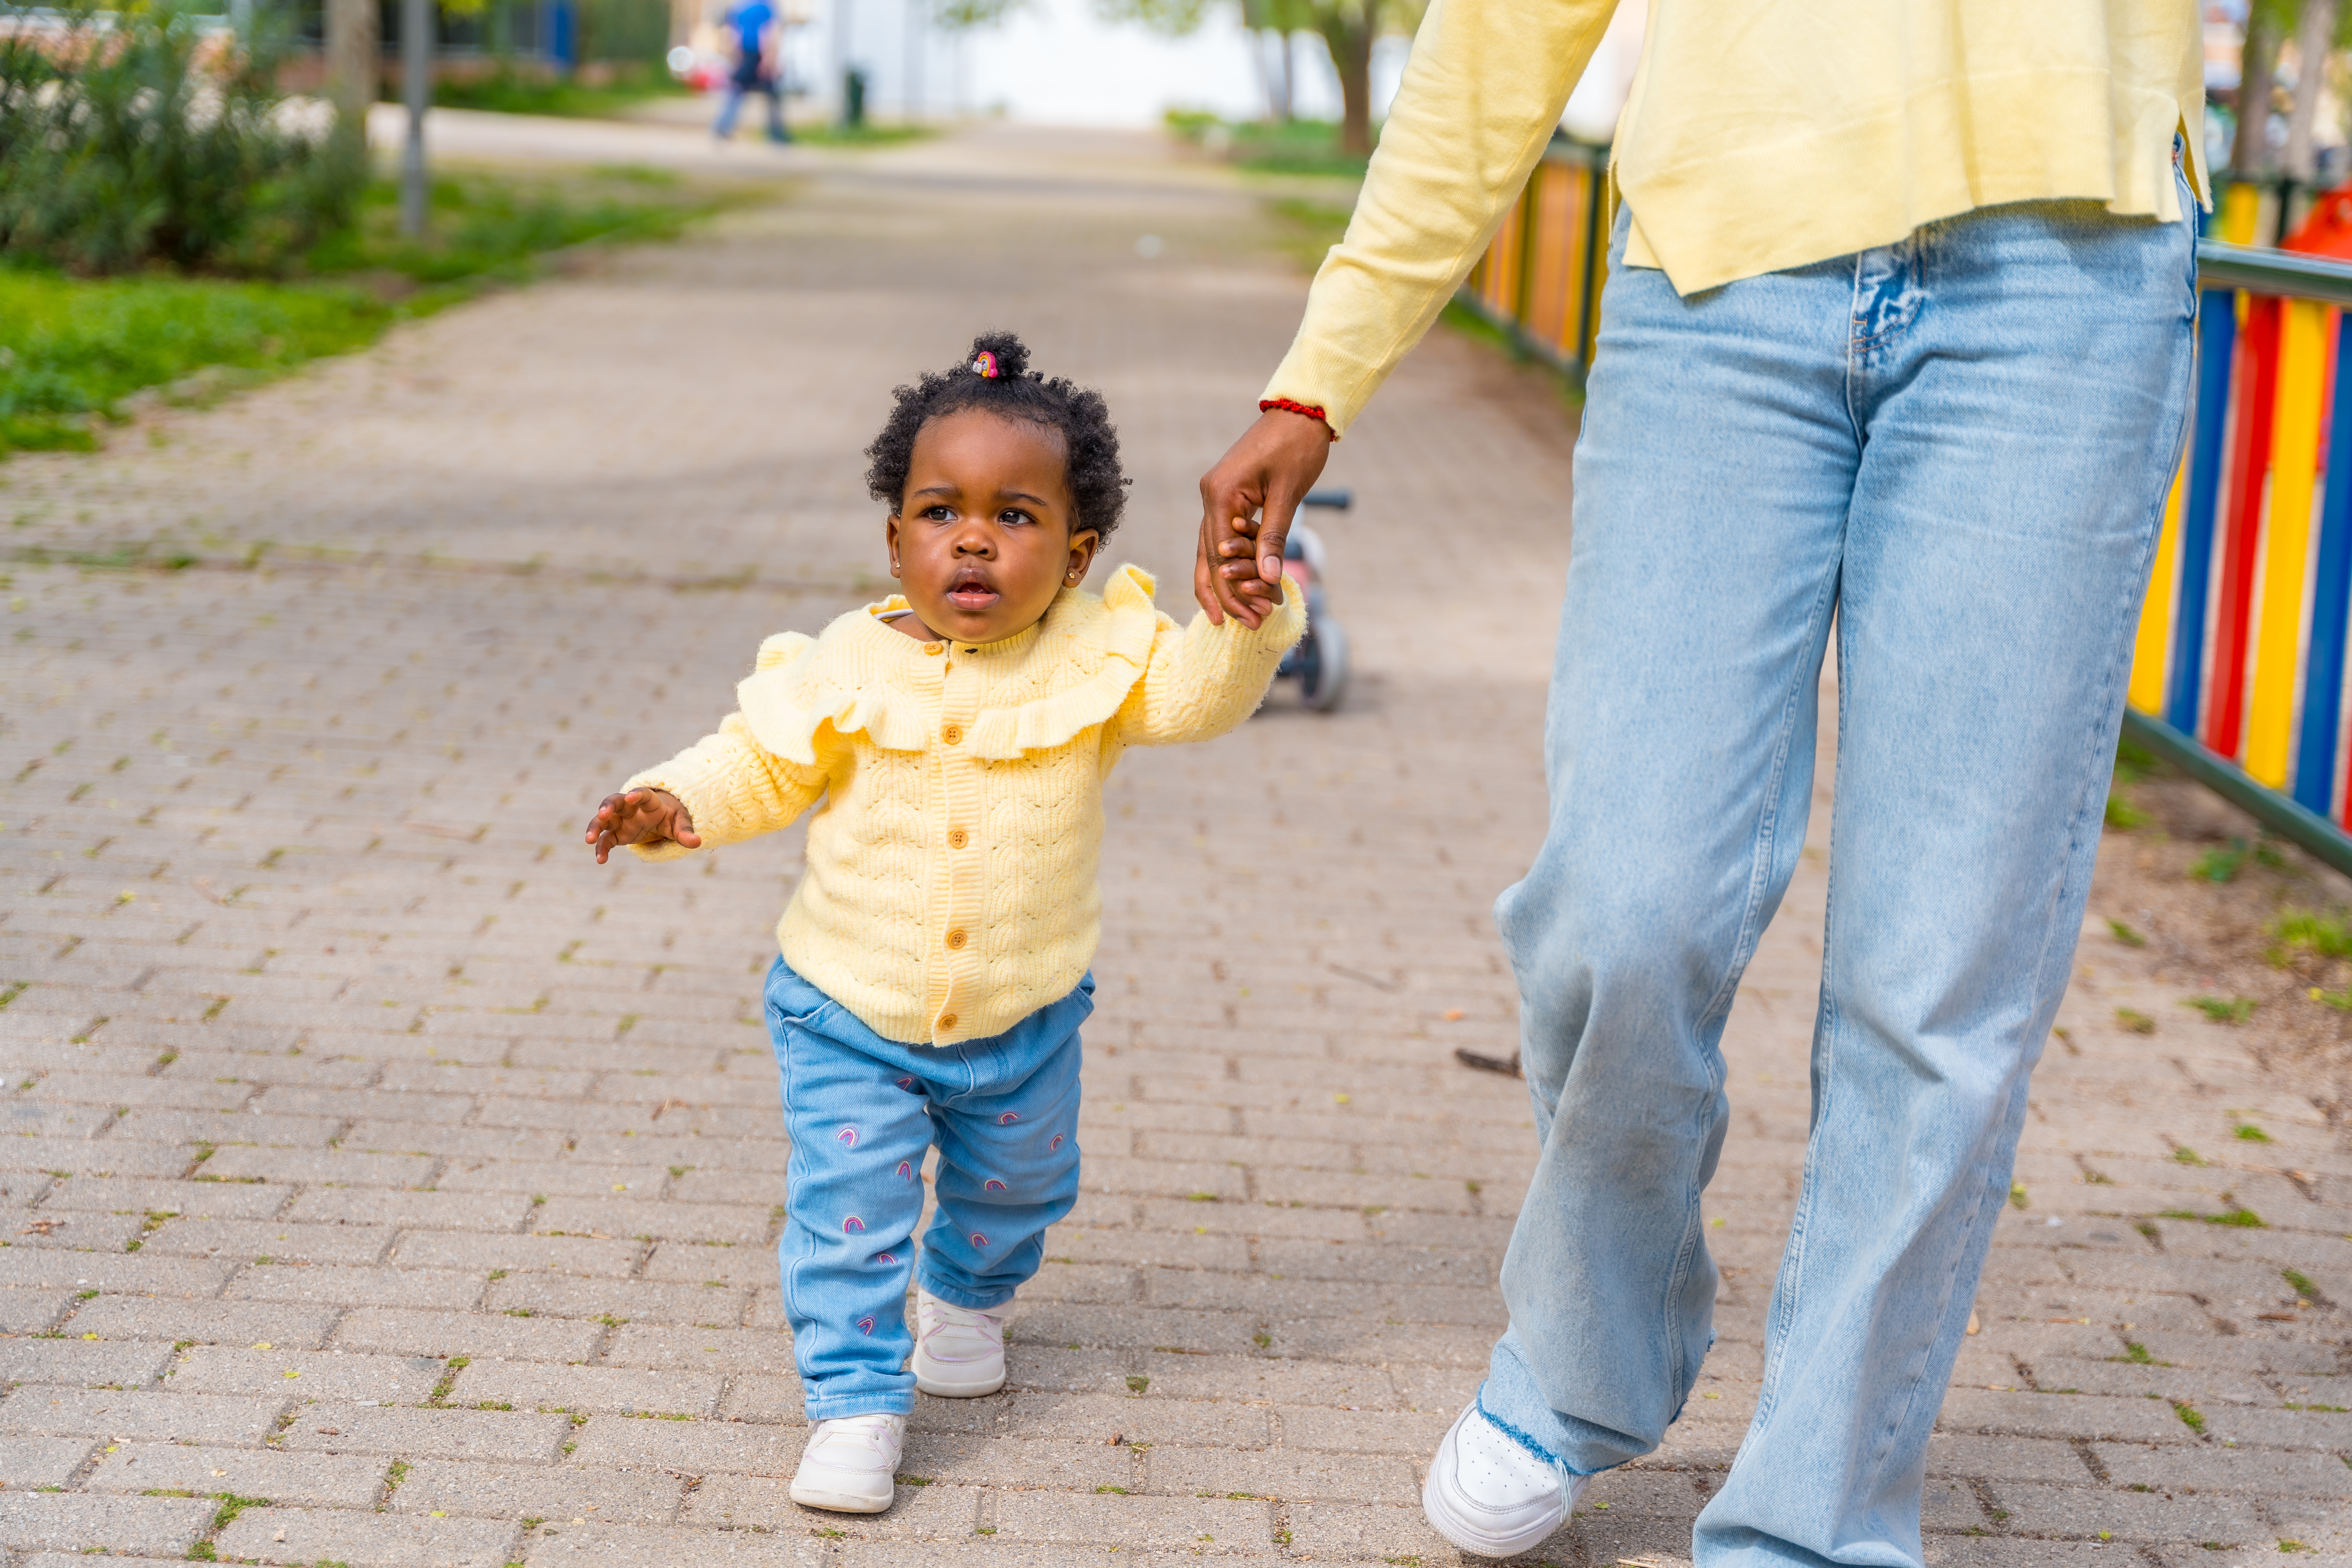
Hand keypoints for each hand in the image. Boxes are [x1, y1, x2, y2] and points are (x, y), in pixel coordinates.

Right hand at [583, 787, 699, 863]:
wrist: (662, 817)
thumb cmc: (672, 816)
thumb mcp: (682, 822)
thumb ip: (686, 832)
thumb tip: (697, 842)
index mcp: (650, 802)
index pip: (643, 795)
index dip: (637, 795)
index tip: (630, 796)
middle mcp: (631, 809)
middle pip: (615, 802)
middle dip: (608, 806)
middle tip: (602, 813)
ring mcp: (622, 820)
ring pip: (604, 820)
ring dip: (596, 827)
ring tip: (589, 839)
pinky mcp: (618, 833)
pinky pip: (606, 840)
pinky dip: (601, 848)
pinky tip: (600, 860)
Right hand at [1195, 407, 1330, 627]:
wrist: (1299, 413)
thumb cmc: (1297, 447)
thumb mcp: (1289, 495)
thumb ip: (1274, 538)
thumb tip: (1267, 581)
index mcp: (1220, 494)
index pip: (1218, 555)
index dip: (1233, 589)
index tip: (1253, 616)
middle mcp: (1210, 496)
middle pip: (1209, 557)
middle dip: (1228, 594)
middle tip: (1249, 625)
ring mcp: (1216, 496)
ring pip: (1212, 550)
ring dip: (1229, 582)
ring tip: (1247, 614)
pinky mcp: (1228, 496)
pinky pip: (1224, 536)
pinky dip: (1235, 561)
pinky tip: (1245, 584)